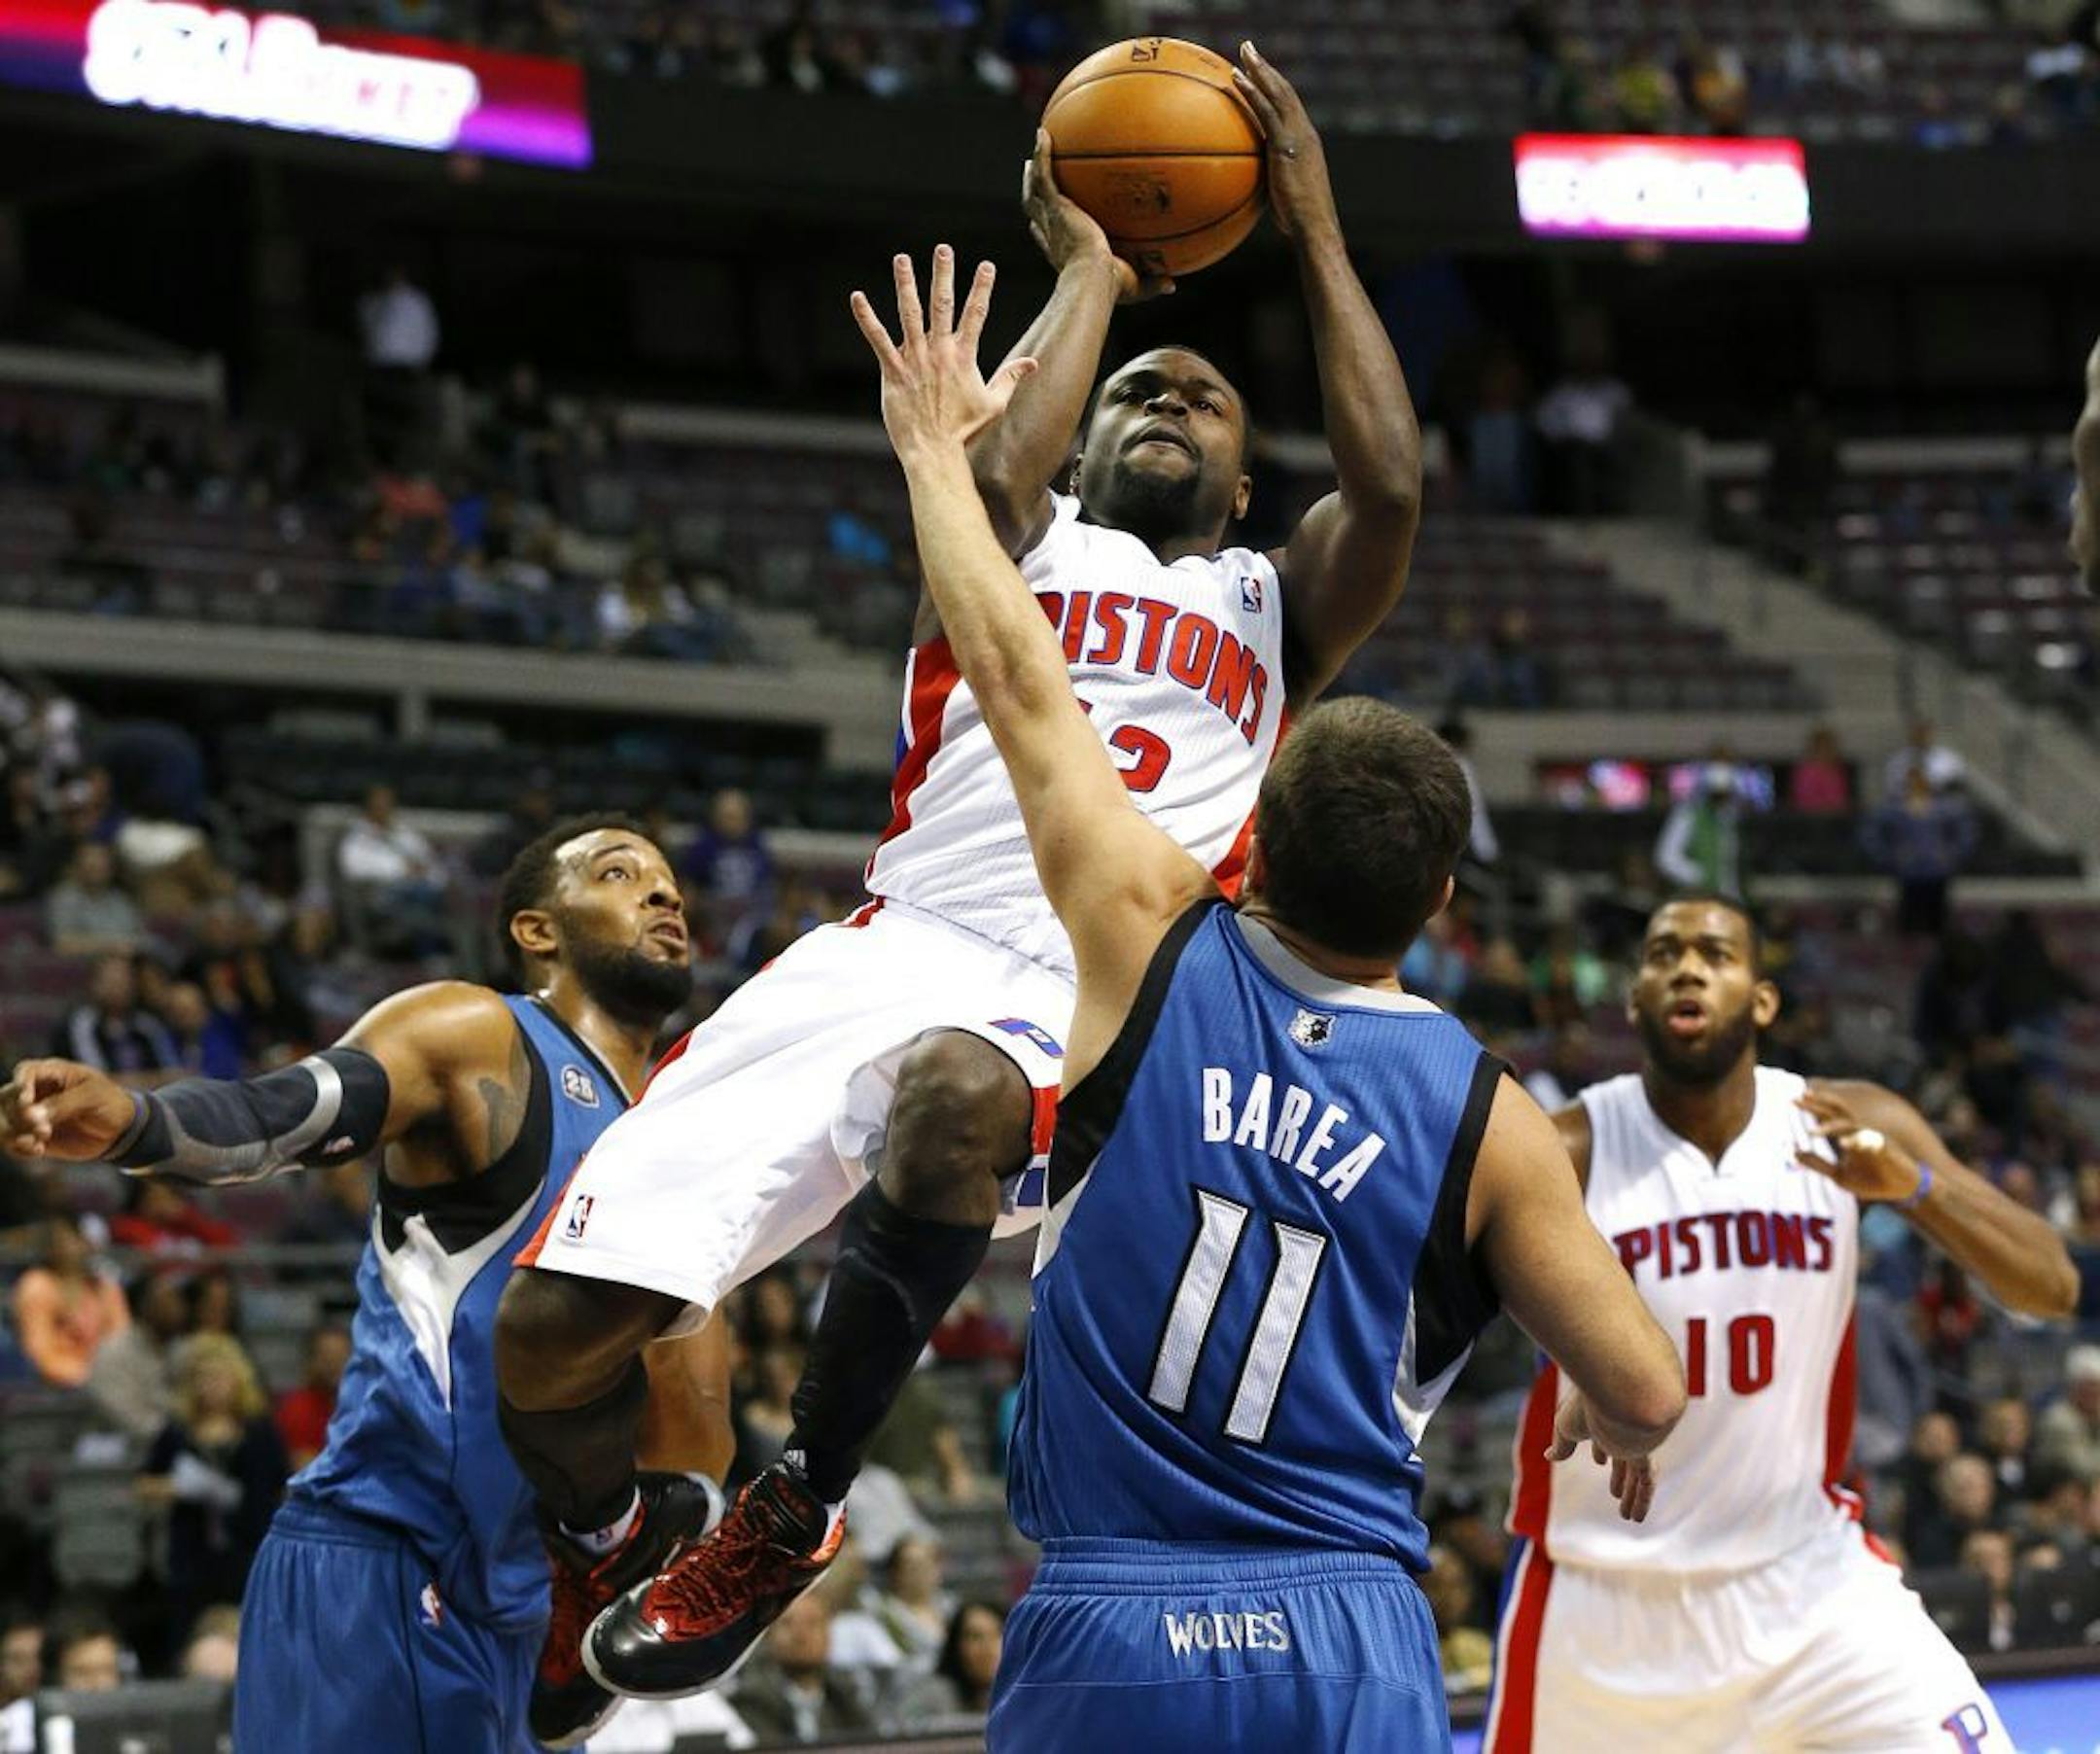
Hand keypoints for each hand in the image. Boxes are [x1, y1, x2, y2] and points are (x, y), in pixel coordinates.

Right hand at [1, 1058, 138, 1160]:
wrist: (120, 1129)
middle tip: (42, 1130)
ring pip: (4, 1121)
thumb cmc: (110, 1102)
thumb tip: (32, 1115)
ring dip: (13, 1134)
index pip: (25, 1071)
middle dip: (17, 1116)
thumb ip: (64, 1104)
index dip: (20, 1085)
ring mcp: (31, 1115)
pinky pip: (13, 1142)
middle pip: (6, 1098)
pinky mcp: (33, 1136)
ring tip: (38, 1144)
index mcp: (52, 1073)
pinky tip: (38, 1151)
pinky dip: (19, 1148)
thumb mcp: (93, 1097)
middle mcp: (36, 1092)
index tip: (27, 1102)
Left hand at [850, 248, 1038, 460]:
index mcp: (964, 358)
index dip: (982, 289)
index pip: (976, 315)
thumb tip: (1032, 363)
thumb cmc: (963, 431)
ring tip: (902, 259)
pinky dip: (867, 318)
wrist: (935, 452)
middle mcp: (940, 353)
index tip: (986, 265)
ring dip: (906, 284)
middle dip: (943, 275)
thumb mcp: (994, 404)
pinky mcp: (893, 371)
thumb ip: (1011, 378)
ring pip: (910, 314)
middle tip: (943, 248)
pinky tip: (858, 297)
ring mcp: (915, 360)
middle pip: (942, 305)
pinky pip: (878, 340)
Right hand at [1022, 131, 1173, 302]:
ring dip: (1034, 169)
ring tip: (1039, 147)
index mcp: (1064, 253)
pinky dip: (1042, 153)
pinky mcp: (1056, 206)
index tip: (1042, 223)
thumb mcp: (1135, 286)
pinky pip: (1046, 173)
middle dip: (1035, 194)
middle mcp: (1054, 234)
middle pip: (1037, 210)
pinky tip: (1044, 134)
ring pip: (1035, 190)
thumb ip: (1152, 283)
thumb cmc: (1109, 290)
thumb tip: (1171, 285)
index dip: (1044, 230)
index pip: (1049, 238)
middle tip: (1034, 177)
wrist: (1093, 278)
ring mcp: (1053, 219)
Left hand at [1231, 41, 1338, 243]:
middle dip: (1266, 68)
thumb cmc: (1300, 223)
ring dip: (1259, 69)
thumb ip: (1273, 185)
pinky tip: (1236, 79)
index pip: (1290, 107)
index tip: (1261, 73)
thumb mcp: (1286, 198)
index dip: (1275, 87)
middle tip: (1250, 50)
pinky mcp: (1286, 144)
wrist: (1315, 226)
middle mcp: (1305, 132)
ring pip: (1278, 92)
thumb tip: (1252, 192)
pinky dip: (1252, 92)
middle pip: (1285, 91)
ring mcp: (1298, 136)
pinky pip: (1266, 111)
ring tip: (1244, 51)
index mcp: (1306, 142)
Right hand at [1547, 1391, 1656, 1522]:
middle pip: (1623, 1456)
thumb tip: (1549, 1456)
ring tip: (1628, 1517)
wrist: (1618, 1393)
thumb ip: (1561, 1444)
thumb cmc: (1586, 1403)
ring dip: (1633, 1496)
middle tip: (1616, 1492)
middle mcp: (1622, 1427)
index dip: (1601, 1449)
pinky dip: (1642, 1500)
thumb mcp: (1565, 1426)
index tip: (1600, 1460)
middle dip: (1620, 1475)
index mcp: (1600, 1415)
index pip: (1602, 1434)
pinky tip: (1636, 1517)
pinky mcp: (1647, 1452)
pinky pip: (1646, 1482)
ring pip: (1637, 1473)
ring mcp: (1637, 1439)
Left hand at [1795, 1090, 1922, 1203]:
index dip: (1812, 1107)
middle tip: (1799, 1098)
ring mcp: (1872, 1138)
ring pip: (1851, 1126)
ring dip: (1832, 1127)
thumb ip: (1818, 1164)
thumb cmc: (1872, 1181)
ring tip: (1813, 1132)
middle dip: (1819, 1105)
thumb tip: (1794, 1154)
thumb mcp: (1840, 1176)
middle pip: (1836, 1114)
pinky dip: (1858, 1142)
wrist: (1901, 1190)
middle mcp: (1858, 1132)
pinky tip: (1844, 1144)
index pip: (1827, 1117)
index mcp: (1847, 1135)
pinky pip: (1872, 1142)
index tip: (1792, 1100)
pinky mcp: (1886, 1148)